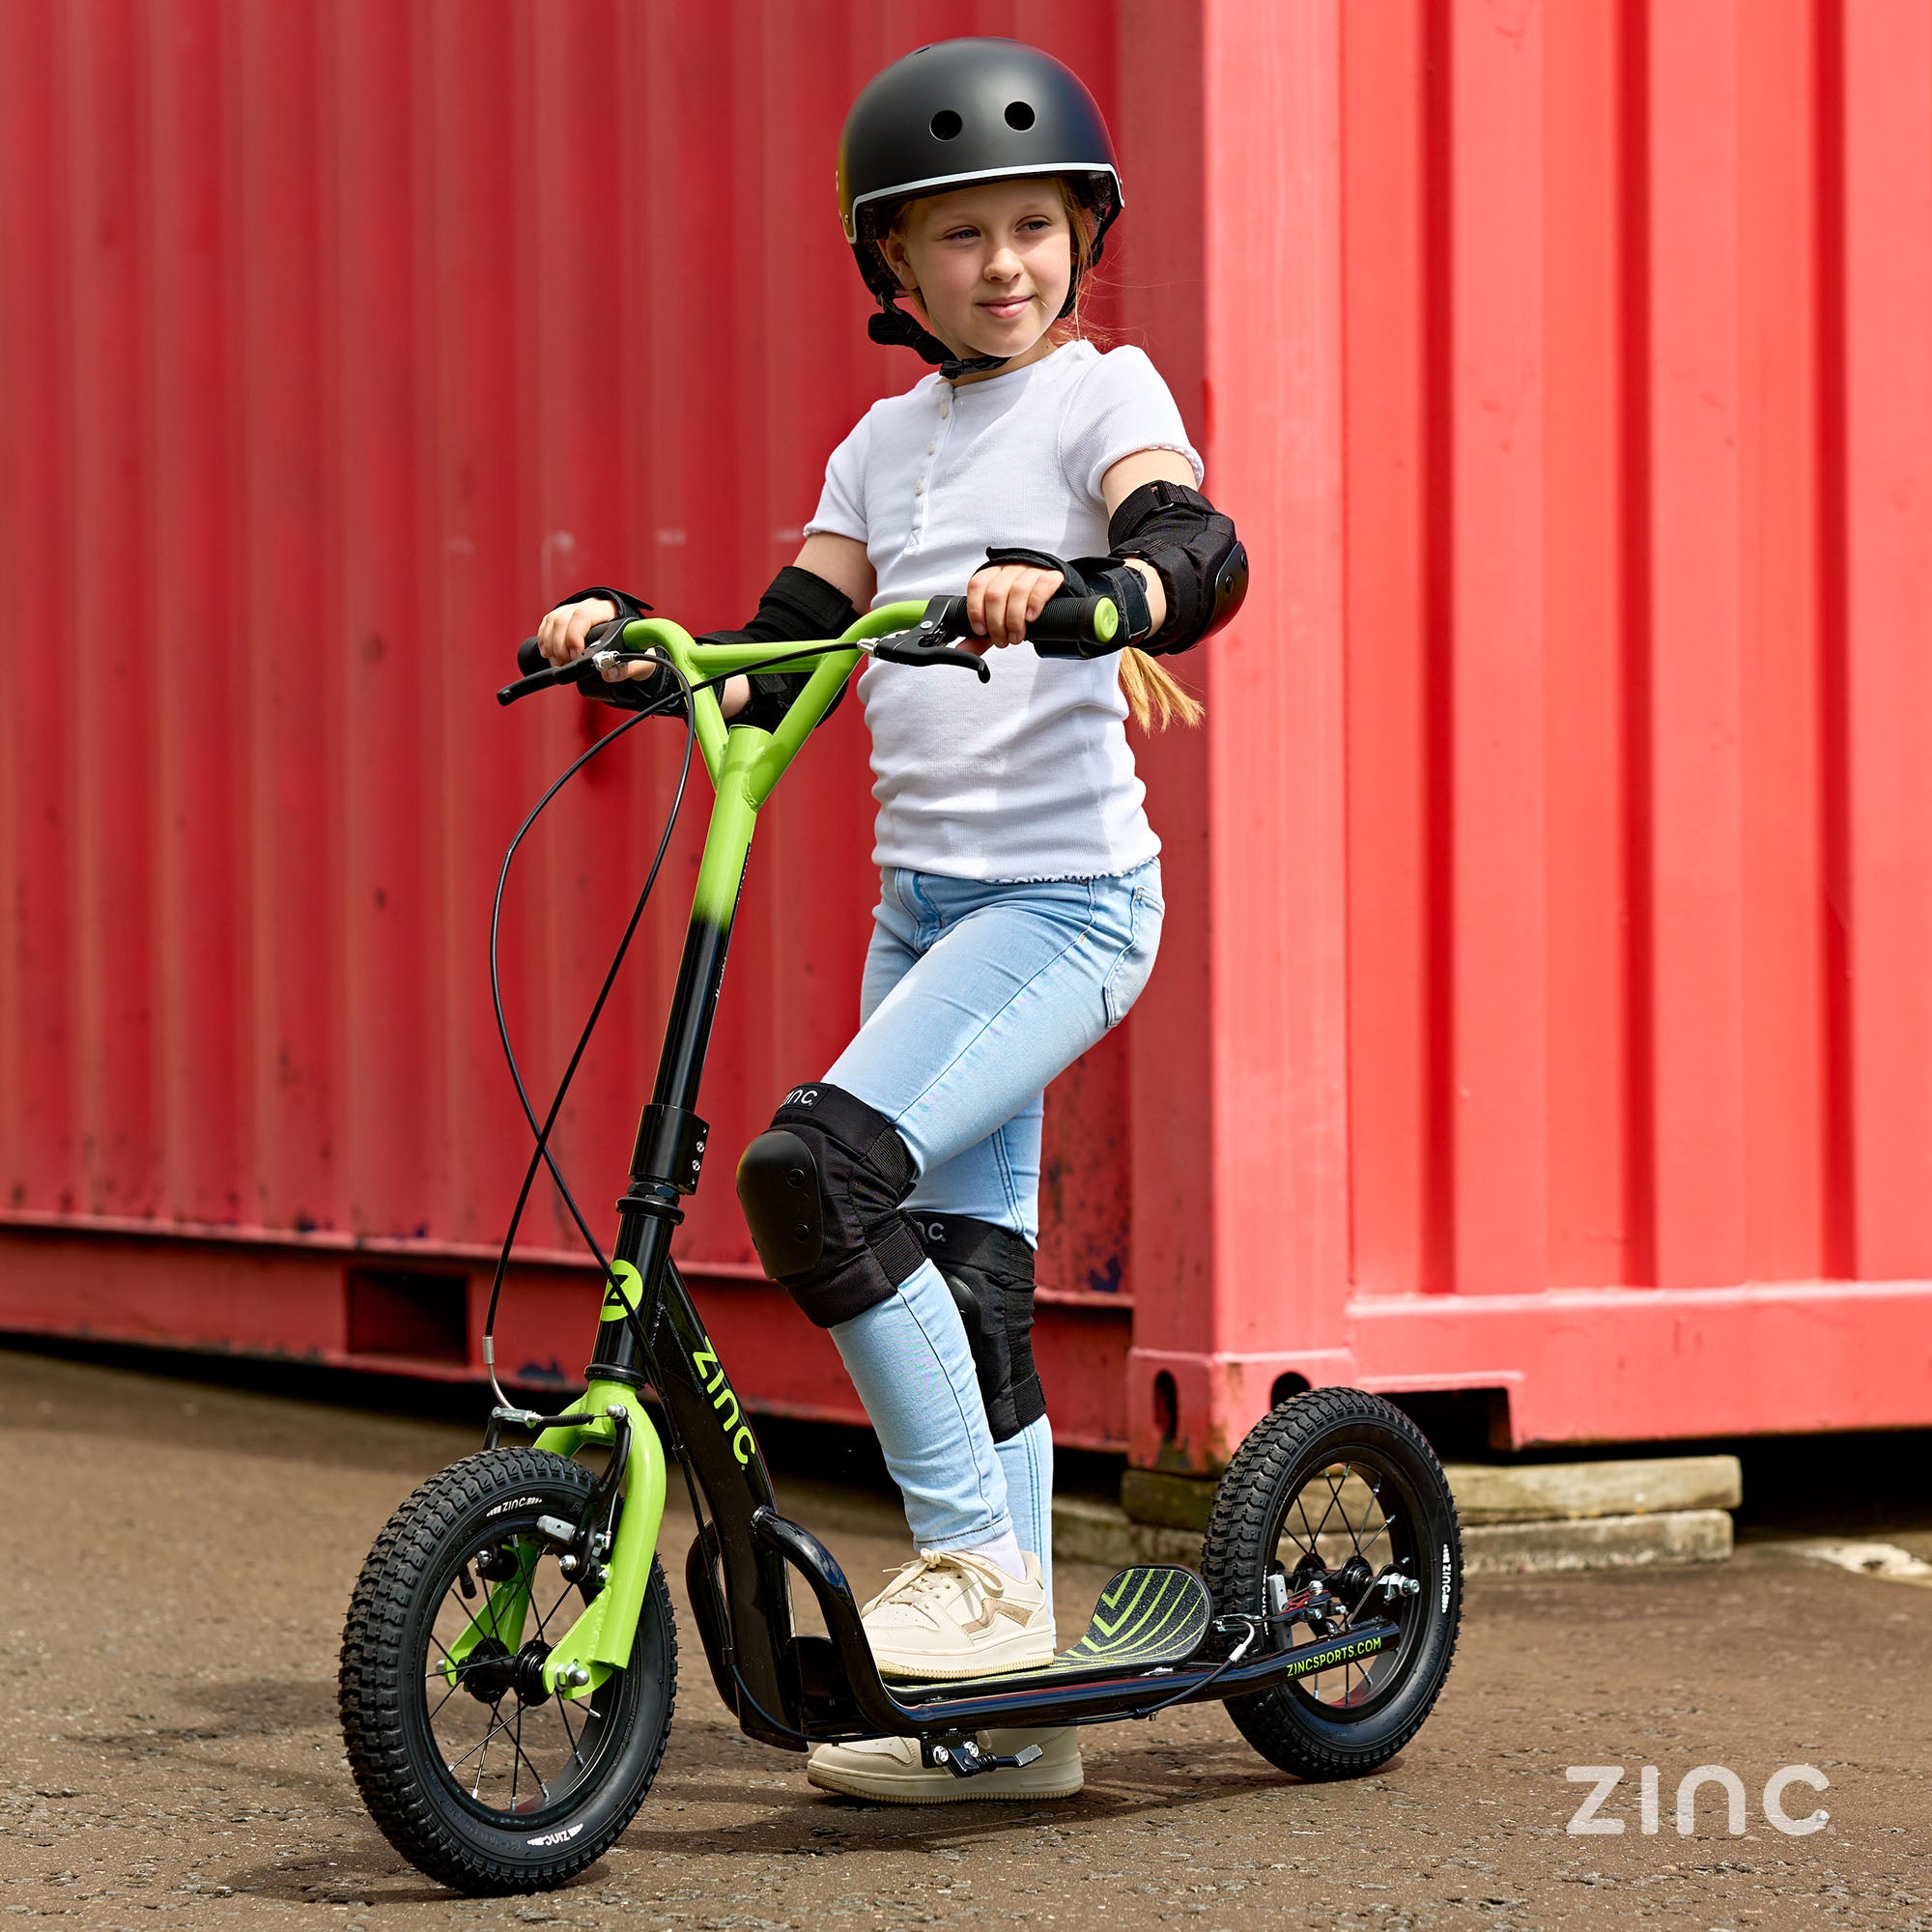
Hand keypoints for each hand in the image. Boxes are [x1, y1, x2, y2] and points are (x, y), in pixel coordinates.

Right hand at [533, 596, 656, 684]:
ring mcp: (578, 608)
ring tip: (558, 663)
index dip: (574, 636)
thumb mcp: (642, 663)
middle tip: (565, 665)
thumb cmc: (640, 652)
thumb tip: (607, 673)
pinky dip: (545, 638)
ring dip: (550, 644)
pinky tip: (548, 653)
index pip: (584, 615)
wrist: (636, 647)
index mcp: (611, 610)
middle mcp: (593, 605)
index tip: (575, 657)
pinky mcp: (568, 616)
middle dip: (560, 645)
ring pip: (554, 620)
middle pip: (564, 618)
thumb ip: (628, 669)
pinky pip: (549, 622)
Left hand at [965, 563, 1063, 650]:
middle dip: (996, 623)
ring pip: (1018, 590)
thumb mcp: (999, 619)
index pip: (977, 585)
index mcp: (993, 574)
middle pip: (996, 593)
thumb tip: (961, 651)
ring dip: (1014, 620)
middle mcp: (1010, 569)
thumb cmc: (1021, 606)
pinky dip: (1035, 603)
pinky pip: (1042, 584)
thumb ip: (980, 635)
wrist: (1052, 593)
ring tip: (1016, 637)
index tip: (981, 630)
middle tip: (1002, 640)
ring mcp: (1031, 571)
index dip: (976, 610)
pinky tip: (1031, 618)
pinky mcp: (1052, 576)